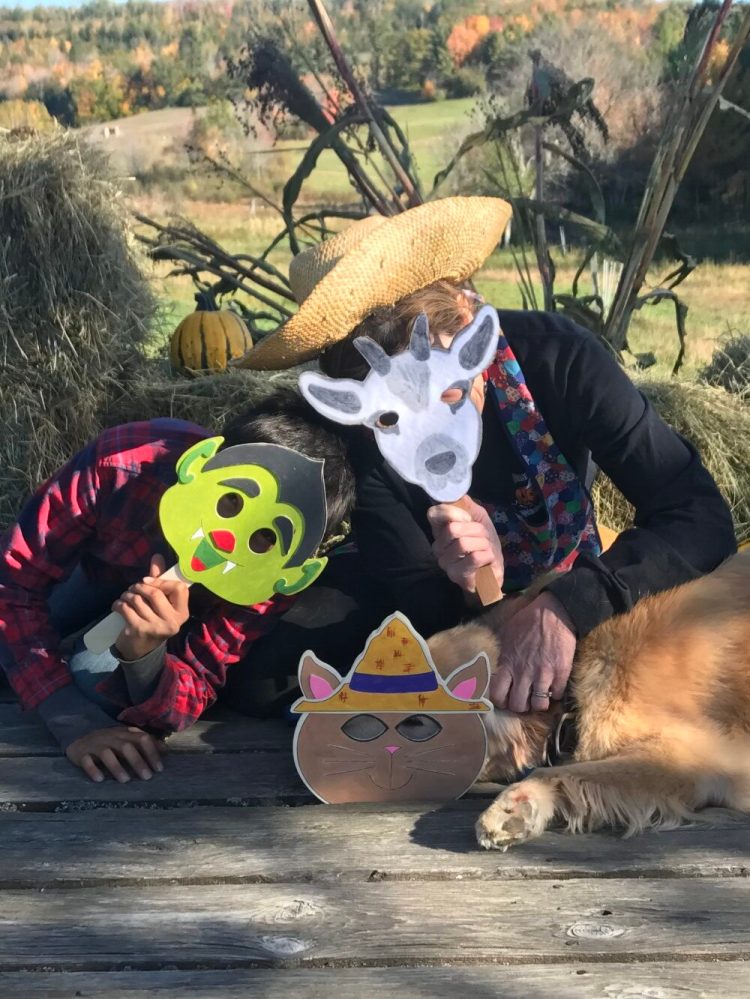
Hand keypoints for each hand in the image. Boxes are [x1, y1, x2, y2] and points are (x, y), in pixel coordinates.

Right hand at [66, 725, 166, 782]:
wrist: (80, 741)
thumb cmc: (110, 743)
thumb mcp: (128, 740)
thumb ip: (146, 744)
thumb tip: (166, 751)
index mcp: (125, 734)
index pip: (142, 739)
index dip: (152, 752)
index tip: (159, 769)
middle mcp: (111, 737)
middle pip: (126, 747)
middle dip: (138, 761)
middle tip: (147, 777)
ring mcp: (95, 745)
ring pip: (106, 754)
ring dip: (116, 767)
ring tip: (125, 780)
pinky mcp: (81, 754)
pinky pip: (86, 761)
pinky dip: (92, 769)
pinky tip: (99, 779)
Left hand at [113, 554, 189, 660]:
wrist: (140, 650)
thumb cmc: (153, 620)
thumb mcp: (161, 603)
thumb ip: (160, 579)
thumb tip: (157, 556)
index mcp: (182, 613)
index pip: (178, 588)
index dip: (161, 581)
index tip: (148, 581)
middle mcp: (172, 622)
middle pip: (155, 593)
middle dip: (139, 587)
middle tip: (133, 589)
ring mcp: (156, 627)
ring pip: (137, 600)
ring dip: (127, 595)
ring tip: (125, 597)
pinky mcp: (139, 630)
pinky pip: (126, 608)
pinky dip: (118, 604)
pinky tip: (118, 606)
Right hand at [427, 497, 503, 593]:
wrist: (494, 570)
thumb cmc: (484, 544)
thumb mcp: (479, 519)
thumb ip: (468, 506)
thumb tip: (458, 495)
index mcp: (440, 530)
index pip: (434, 514)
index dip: (454, 512)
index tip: (468, 519)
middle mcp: (438, 546)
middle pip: (453, 529)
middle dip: (477, 530)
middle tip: (483, 538)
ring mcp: (445, 562)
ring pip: (464, 544)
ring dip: (483, 544)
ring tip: (486, 550)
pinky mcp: (456, 575)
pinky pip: (474, 558)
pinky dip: (487, 555)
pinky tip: (487, 560)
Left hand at [490, 592, 575, 712]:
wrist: (553, 613)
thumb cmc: (526, 621)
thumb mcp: (505, 635)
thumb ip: (499, 654)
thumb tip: (490, 665)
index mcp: (508, 663)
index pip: (497, 695)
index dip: (500, 701)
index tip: (505, 698)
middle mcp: (524, 673)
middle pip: (518, 705)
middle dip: (519, 705)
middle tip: (522, 699)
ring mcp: (543, 675)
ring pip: (539, 705)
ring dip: (538, 703)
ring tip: (538, 696)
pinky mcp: (561, 673)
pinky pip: (557, 695)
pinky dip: (555, 694)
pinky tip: (553, 686)